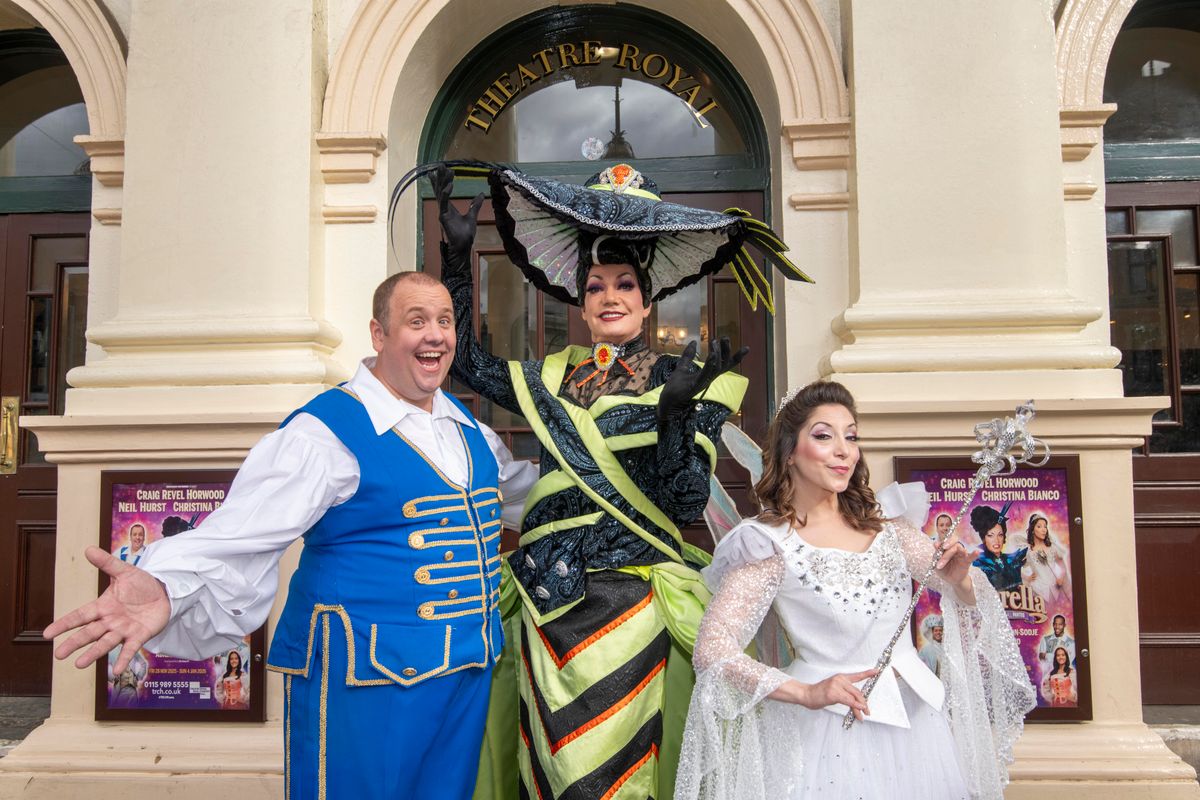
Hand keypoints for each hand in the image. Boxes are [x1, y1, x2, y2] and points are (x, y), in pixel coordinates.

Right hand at [43, 546, 169, 672]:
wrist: (164, 591)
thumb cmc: (141, 584)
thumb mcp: (124, 571)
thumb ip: (107, 563)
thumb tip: (88, 549)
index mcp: (103, 606)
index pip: (80, 616)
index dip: (64, 624)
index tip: (47, 634)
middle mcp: (110, 621)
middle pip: (89, 633)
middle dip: (74, 643)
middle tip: (58, 655)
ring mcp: (124, 630)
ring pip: (105, 643)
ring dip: (93, 653)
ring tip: (79, 665)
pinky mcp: (140, 635)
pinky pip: (130, 649)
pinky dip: (123, 659)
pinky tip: (116, 671)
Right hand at [432, 165, 484, 268]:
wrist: (463, 247)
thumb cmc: (465, 235)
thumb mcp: (472, 216)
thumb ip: (475, 205)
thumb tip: (481, 194)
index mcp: (449, 207)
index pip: (443, 190)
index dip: (442, 180)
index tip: (441, 169)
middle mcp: (444, 208)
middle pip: (440, 189)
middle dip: (440, 177)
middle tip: (440, 165)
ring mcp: (443, 212)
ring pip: (440, 193)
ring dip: (442, 181)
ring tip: (445, 170)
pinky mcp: (444, 217)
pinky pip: (444, 203)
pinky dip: (446, 193)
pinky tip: (449, 185)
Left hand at [657, 337, 747, 421]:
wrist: (667, 402)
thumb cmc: (675, 387)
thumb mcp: (682, 367)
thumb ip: (688, 355)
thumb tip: (693, 342)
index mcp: (708, 375)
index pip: (725, 365)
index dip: (736, 357)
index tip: (747, 348)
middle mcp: (708, 379)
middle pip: (724, 365)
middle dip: (726, 351)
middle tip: (725, 337)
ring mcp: (703, 383)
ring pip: (716, 369)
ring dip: (717, 354)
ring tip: (716, 342)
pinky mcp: (695, 386)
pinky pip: (705, 374)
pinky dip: (710, 365)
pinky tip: (712, 354)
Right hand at [790, 669, 876, 719]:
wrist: (807, 694)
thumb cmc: (819, 694)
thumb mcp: (835, 692)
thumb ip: (846, 695)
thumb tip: (858, 704)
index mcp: (841, 678)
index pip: (857, 675)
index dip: (867, 673)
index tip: (876, 671)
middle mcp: (840, 679)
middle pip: (857, 692)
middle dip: (863, 702)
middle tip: (867, 711)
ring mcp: (836, 685)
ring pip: (854, 697)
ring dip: (860, 707)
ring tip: (863, 715)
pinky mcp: (833, 693)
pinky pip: (848, 700)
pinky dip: (855, 705)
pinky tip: (858, 709)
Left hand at [934, 532, 971, 585]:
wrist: (951, 580)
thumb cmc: (944, 570)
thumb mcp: (937, 564)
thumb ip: (936, 555)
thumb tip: (935, 544)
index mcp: (946, 549)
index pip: (945, 541)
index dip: (942, 541)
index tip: (936, 545)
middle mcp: (954, 550)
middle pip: (953, 543)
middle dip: (947, 544)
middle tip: (943, 547)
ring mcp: (961, 555)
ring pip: (960, 549)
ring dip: (951, 553)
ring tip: (945, 559)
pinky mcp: (967, 561)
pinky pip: (971, 557)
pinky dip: (974, 554)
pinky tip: (976, 552)